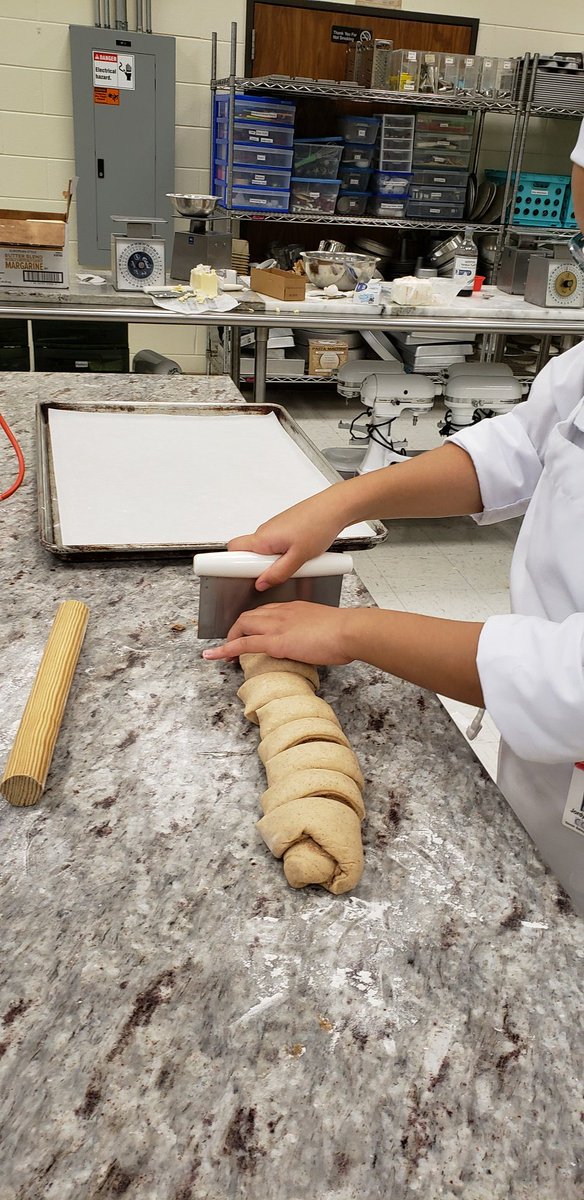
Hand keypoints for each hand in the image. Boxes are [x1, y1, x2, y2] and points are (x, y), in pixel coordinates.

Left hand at [202, 601, 353, 665]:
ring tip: (222, 654)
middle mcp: (282, 613)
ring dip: (230, 639)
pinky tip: (215, 656)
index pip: (266, 611)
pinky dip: (226, 650)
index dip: (254, 623)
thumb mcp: (327, 628)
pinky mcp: (276, 642)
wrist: (349, 631)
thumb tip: (313, 646)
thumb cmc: (346, 632)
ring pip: (243, 625)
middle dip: (237, 629)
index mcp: (294, 608)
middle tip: (233, 644)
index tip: (251, 632)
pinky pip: (244, 644)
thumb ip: (315, 634)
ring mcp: (277, 626)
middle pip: (249, 615)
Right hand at [228, 486, 348, 590]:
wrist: (335, 508)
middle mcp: (265, 531)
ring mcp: (275, 529)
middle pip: (249, 554)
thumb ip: (278, 573)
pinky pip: (277, 546)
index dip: (231, 564)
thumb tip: (261, 584)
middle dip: (260, 567)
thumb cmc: (319, 525)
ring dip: (275, 561)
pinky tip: (300, 555)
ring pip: (265, 551)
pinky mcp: (285, 529)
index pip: (232, 550)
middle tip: (277, 572)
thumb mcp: (299, 558)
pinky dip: (285, 554)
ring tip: (295, 563)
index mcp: (262, 538)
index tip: (234, 576)